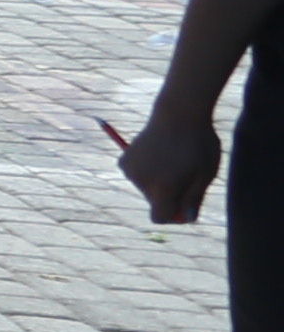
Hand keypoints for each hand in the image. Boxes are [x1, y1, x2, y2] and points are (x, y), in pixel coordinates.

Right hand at [111, 106, 219, 224]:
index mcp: (164, 189)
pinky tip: (159, 155)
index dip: (174, 216)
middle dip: (168, 196)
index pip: (160, 217)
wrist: (178, 113)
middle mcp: (142, 183)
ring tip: (173, 160)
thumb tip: (187, 218)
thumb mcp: (206, 173)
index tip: (185, 207)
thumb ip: (194, 198)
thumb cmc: (198, 143)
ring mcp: (131, 171)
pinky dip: (147, 170)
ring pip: (146, 187)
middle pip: (154, 202)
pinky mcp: (124, 160)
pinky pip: (137, 175)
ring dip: (158, 181)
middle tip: (185, 177)